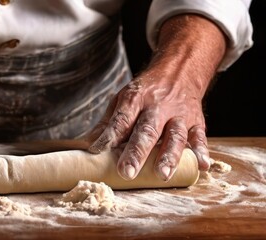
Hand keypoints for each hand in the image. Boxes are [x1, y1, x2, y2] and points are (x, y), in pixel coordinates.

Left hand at [85, 14, 226, 180]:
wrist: (179, 71)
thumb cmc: (146, 91)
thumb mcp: (123, 99)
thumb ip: (109, 122)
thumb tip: (89, 144)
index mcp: (136, 98)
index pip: (121, 119)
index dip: (109, 135)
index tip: (97, 151)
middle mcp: (158, 106)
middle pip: (146, 131)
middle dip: (136, 152)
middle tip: (126, 172)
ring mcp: (179, 114)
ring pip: (175, 136)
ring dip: (169, 156)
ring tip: (162, 175)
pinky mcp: (196, 121)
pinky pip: (200, 136)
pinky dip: (202, 150)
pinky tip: (201, 165)